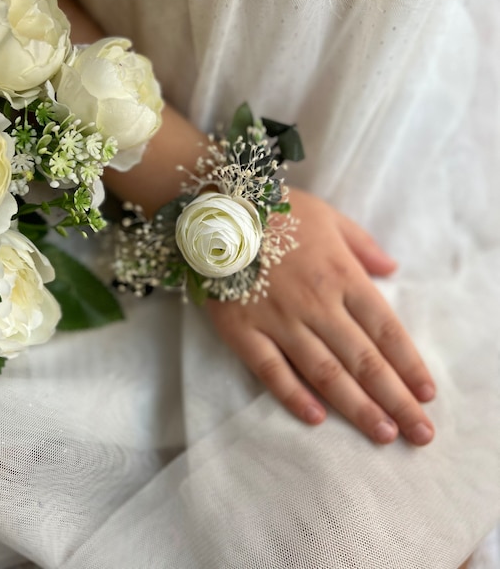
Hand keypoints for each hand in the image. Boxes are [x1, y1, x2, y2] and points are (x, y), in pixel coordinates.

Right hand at [207, 189, 435, 444]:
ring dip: (357, 406)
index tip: (427, 393)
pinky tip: (317, 418)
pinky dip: (294, 397)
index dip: (409, 364)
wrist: (215, 208)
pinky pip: (271, 371)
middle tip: (420, 432)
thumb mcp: (328, 216)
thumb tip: (392, 269)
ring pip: (325, 372)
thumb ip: (362, 244)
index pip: (385, 328)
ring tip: (383, 433)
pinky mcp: (243, 331)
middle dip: (396, 398)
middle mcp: (317, 303)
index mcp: (341, 274)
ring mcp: (279, 320)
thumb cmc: (277, 210)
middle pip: (363, 359)